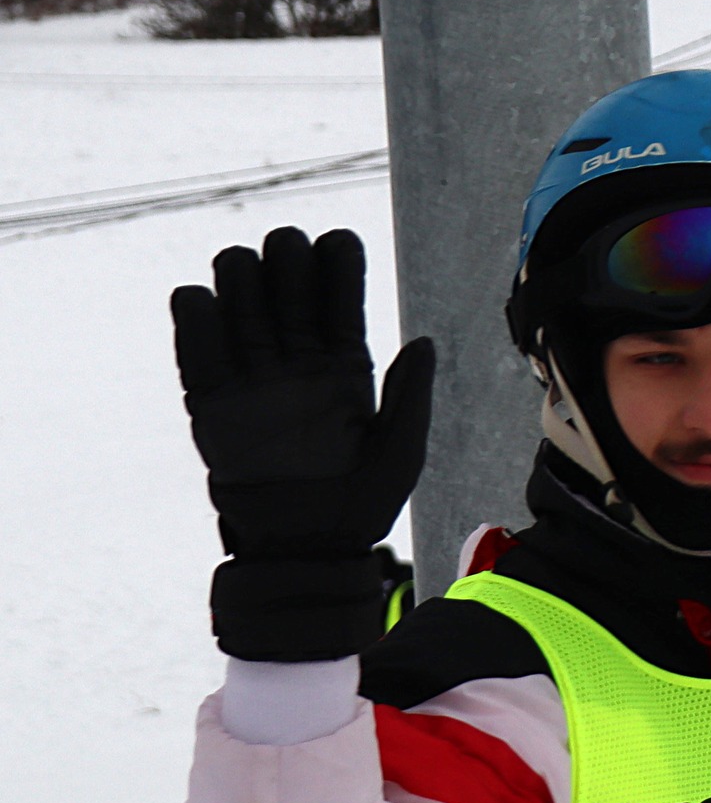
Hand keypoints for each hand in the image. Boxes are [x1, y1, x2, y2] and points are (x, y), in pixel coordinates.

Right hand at [172, 227, 433, 659]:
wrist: (305, 547)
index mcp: (346, 359)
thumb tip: (424, 342)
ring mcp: (253, 370)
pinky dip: (196, 307)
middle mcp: (298, 355)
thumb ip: (411, 395)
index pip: (339, 283)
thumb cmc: (363, 505)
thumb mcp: (401, 451)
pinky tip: (208, 309)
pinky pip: (195, 330)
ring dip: (240, 272)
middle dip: (285, 254)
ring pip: (237, 283)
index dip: (336, 258)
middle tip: (290, 275)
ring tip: (251, 296)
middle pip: (284, 267)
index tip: (335, 255)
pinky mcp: (210, 393)